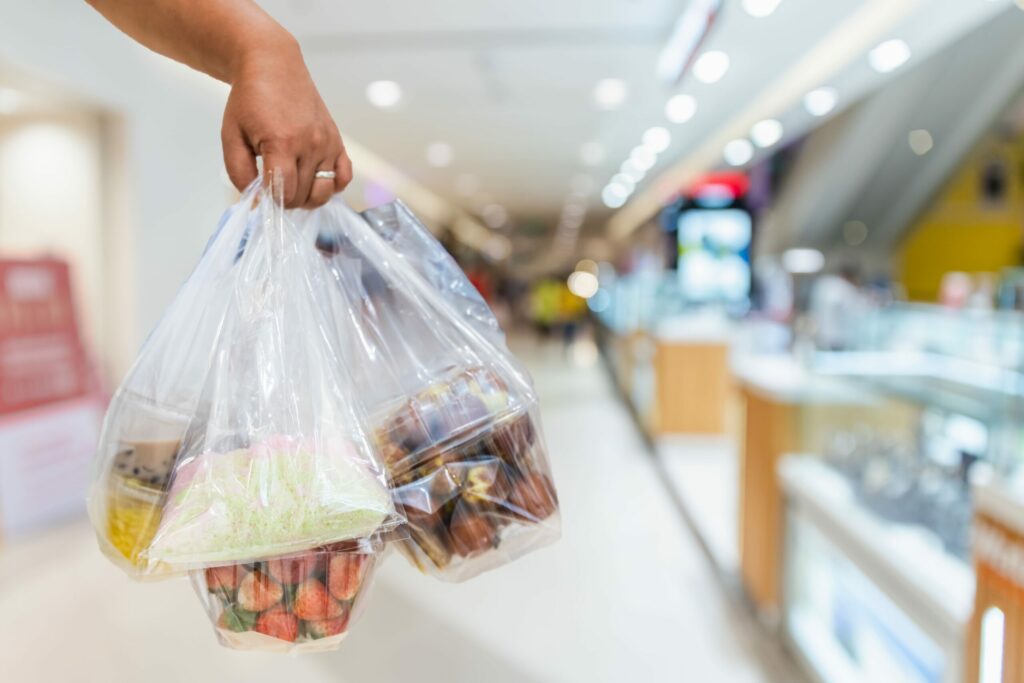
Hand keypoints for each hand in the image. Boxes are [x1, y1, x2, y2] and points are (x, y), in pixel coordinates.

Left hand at [221, 38, 351, 207]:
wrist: (274, 66)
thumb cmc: (249, 99)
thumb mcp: (231, 136)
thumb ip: (239, 172)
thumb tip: (256, 199)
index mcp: (282, 142)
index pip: (283, 192)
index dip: (269, 201)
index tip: (260, 195)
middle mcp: (310, 144)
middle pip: (301, 196)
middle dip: (284, 200)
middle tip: (271, 187)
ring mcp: (328, 144)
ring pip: (322, 193)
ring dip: (306, 198)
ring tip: (291, 187)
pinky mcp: (337, 142)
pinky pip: (344, 178)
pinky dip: (331, 187)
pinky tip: (313, 180)